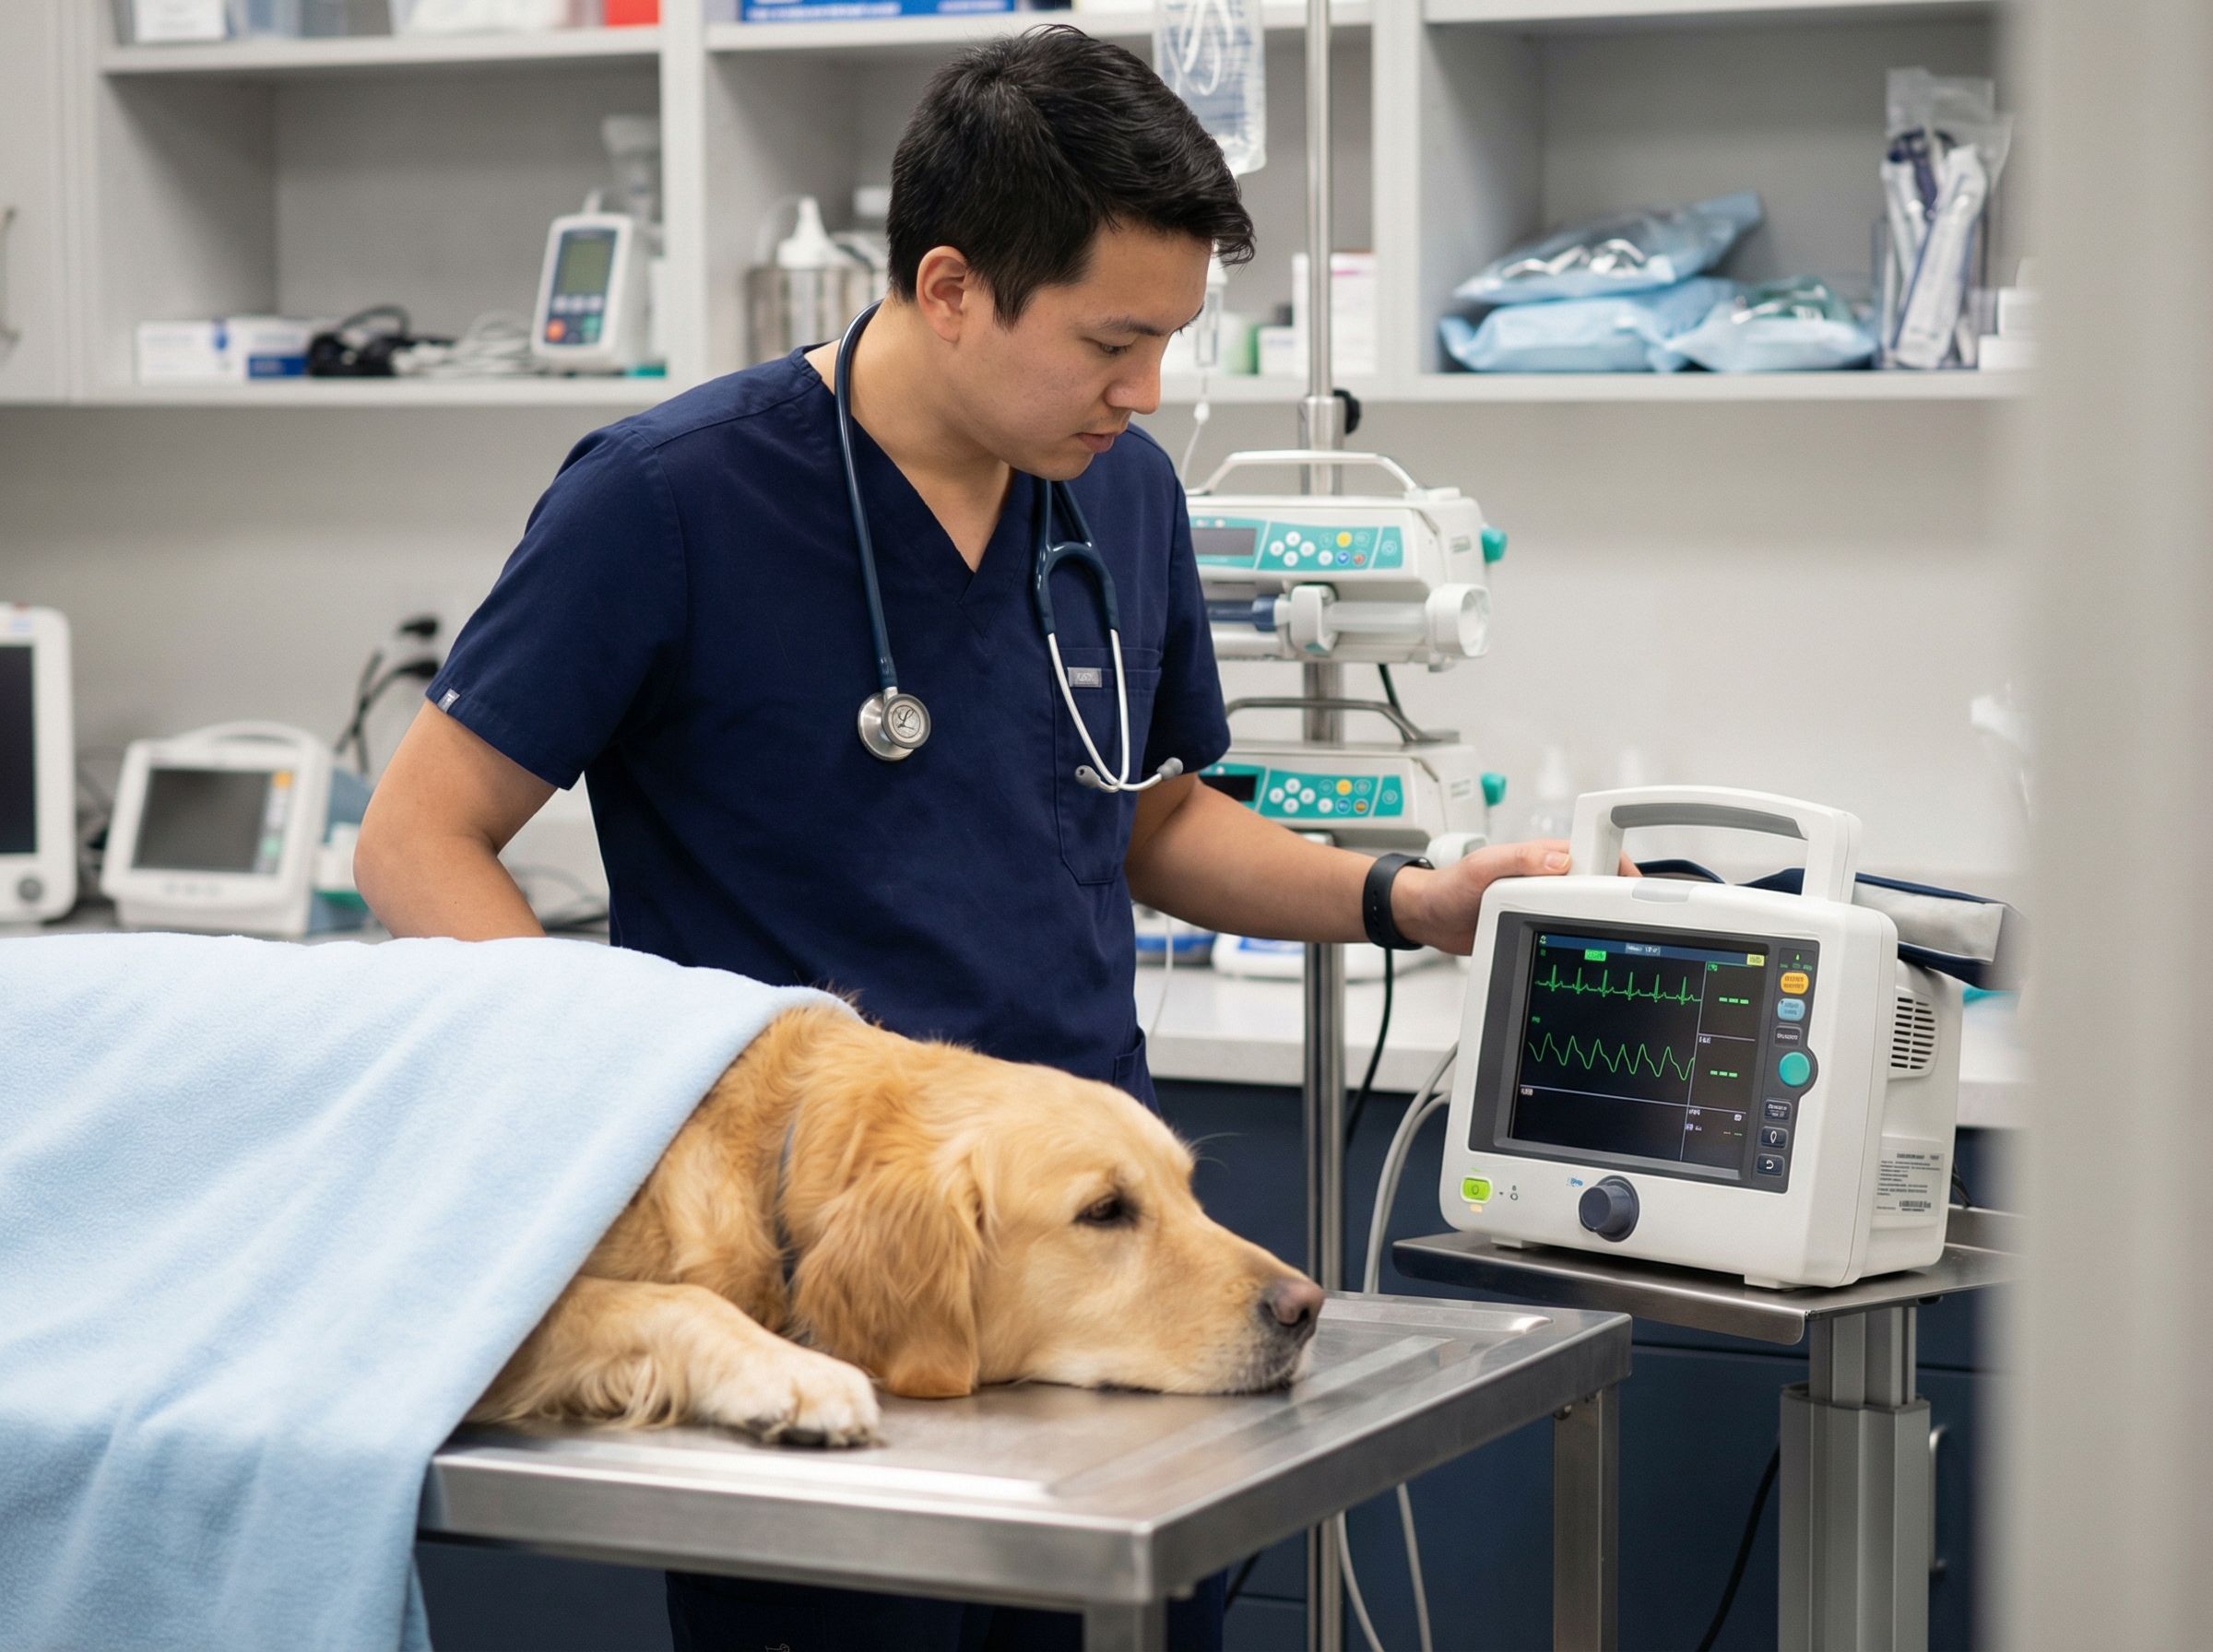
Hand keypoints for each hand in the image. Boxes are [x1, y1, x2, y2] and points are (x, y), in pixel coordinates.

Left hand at [1391, 840, 1640, 955]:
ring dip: (1600, 925)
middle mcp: (1552, 876)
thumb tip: (1560, 860)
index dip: (1620, 865)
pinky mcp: (1540, 924)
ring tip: (1604, 941)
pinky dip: (1580, 939)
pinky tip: (1583, 952)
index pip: (1598, 850)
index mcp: (1546, 855)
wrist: (1429, 918)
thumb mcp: (1481, 868)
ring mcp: (1548, 902)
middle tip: (1621, 923)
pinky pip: (1570, 930)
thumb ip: (1518, 859)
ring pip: (1591, 911)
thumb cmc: (1449, 887)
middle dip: (1617, 902)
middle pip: (1602, 886)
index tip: (1636, 884)